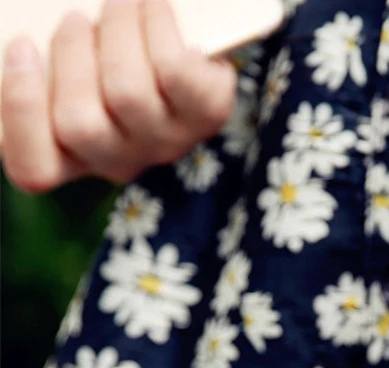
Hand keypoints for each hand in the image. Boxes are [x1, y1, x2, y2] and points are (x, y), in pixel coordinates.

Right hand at [1, 0, 235, 192]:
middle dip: (71, 52)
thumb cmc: (109, 54)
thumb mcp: (69, 62)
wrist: (187, 49)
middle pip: (79, 124)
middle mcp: (120, 159)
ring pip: (127, 93)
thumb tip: (31, 41)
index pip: (34, 168)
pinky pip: (176, 73)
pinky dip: (159, 27)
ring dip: (117, 30)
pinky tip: (154, 8)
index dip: (21, 110)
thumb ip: (49, 60)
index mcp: (71, 154)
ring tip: (122, 3)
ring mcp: (166, 144)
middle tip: (77, 18)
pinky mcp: (206, 117)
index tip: (22, 45)